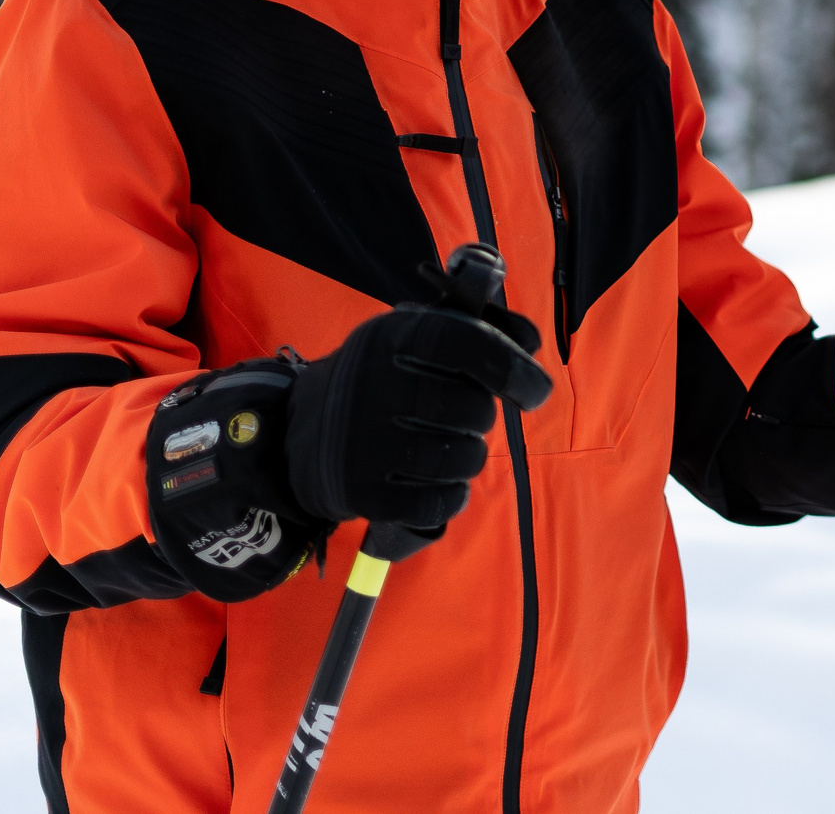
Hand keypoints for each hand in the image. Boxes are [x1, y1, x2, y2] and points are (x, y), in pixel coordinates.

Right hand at [284, 304, 552, 535]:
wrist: (300, 433)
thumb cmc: (383, 378)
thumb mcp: (415, 336)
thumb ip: (479, 328)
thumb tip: (532, 340)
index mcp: (389, 337)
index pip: (460, 342)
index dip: (508, 363)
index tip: (534, 390)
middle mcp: (371, 386)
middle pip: (470, 408)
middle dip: (483, 416)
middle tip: (464, 415)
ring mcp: (362, 443)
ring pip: (460, 459)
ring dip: (469, 457)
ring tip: (450, 447)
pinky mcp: (359, 492)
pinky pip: (435, 504)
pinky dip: (450, 497)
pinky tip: (438, 483)